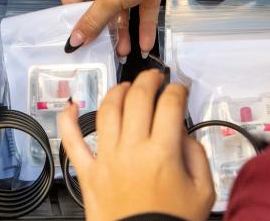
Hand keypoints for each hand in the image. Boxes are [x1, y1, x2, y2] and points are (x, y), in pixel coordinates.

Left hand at [58, 70, 214, 220]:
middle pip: (137, 99)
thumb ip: (197, 156)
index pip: (169, 105)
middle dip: (148, 80)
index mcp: (163, 153)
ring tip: (126, 87)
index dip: (176, 90)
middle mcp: (132, 150)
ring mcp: (107, 159)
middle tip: (155, 77)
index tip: (179, 89)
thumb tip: (184, 134)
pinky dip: (67, 121)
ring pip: (107, 111)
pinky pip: (71, 142)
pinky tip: (70, 106)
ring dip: (116, 92)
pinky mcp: (88, 172)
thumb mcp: (202, 191)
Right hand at [60, 0, 168, 58]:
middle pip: (97, 4)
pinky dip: (141, 25)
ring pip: (119, 8)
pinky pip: (139, 7)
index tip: (80, 34)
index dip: (74, 14)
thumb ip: (93, 21)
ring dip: (122, 31)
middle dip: (102, 27)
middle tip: (102, 45)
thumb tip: (76, 38)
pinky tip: (144, 44)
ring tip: (124, 50)